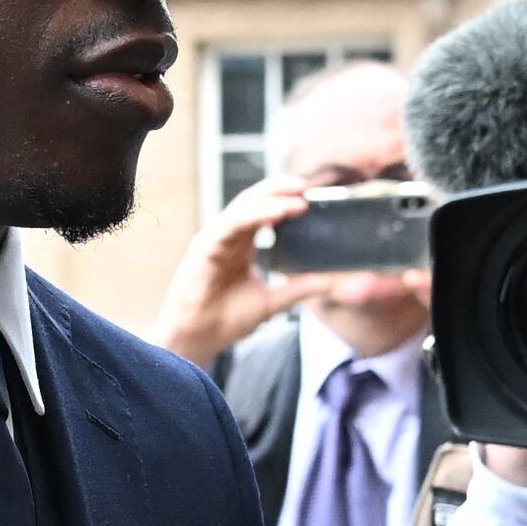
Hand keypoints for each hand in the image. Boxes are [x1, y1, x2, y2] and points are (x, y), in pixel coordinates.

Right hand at [152, 172, 331, 360]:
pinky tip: (277, 213)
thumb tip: (329, 281)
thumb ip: (298, 289)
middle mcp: (228, 236)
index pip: (263, 211)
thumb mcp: (271, 302)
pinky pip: (232, 224)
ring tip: (299, 197)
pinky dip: (255, 215)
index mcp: (241, 244)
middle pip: (254, 200)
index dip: (285, 200)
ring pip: (244, 207)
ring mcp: (215, 239)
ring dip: (272, 199)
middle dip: (280, 189)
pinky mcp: (205, 247)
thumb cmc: (226, 320)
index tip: (311, 197)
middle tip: (307, 186)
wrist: (197, 339)